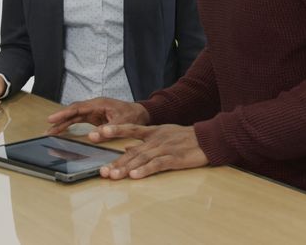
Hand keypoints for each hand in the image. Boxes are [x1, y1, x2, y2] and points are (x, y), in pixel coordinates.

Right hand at [46, 97, 148, 134]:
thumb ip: (108, 129)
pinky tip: (61, 131)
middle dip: (59, 119)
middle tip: (47, 129)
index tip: (52, 118)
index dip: (64, 113)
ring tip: (50, 132)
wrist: (140, 113)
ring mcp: (93, 111)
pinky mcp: (94, 117)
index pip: (77, 108)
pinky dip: (69, 125)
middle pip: (73, 111)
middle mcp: (94, 106)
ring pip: (74, 116)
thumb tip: (92, 136)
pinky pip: (78, 120)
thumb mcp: (122, 123)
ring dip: (62, 124)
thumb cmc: (133, 115)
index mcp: (99, 104)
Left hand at [88, 124, 207, 179]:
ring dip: (127, 168)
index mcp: (153, 132)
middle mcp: (156, 139)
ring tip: (114, 176)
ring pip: (142, 159)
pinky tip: (135, 176)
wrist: (208, 138)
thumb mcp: (163, 135)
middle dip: (116, 162)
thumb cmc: (186, 138)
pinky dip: (145, 170)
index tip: (97, 133)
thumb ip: (143, 142)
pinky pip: (157, 165)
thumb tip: (125, 148)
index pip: (129, 129)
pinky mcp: (175, 158)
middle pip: (133, 151)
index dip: (113, 131)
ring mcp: (165, 148)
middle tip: (102, 171)